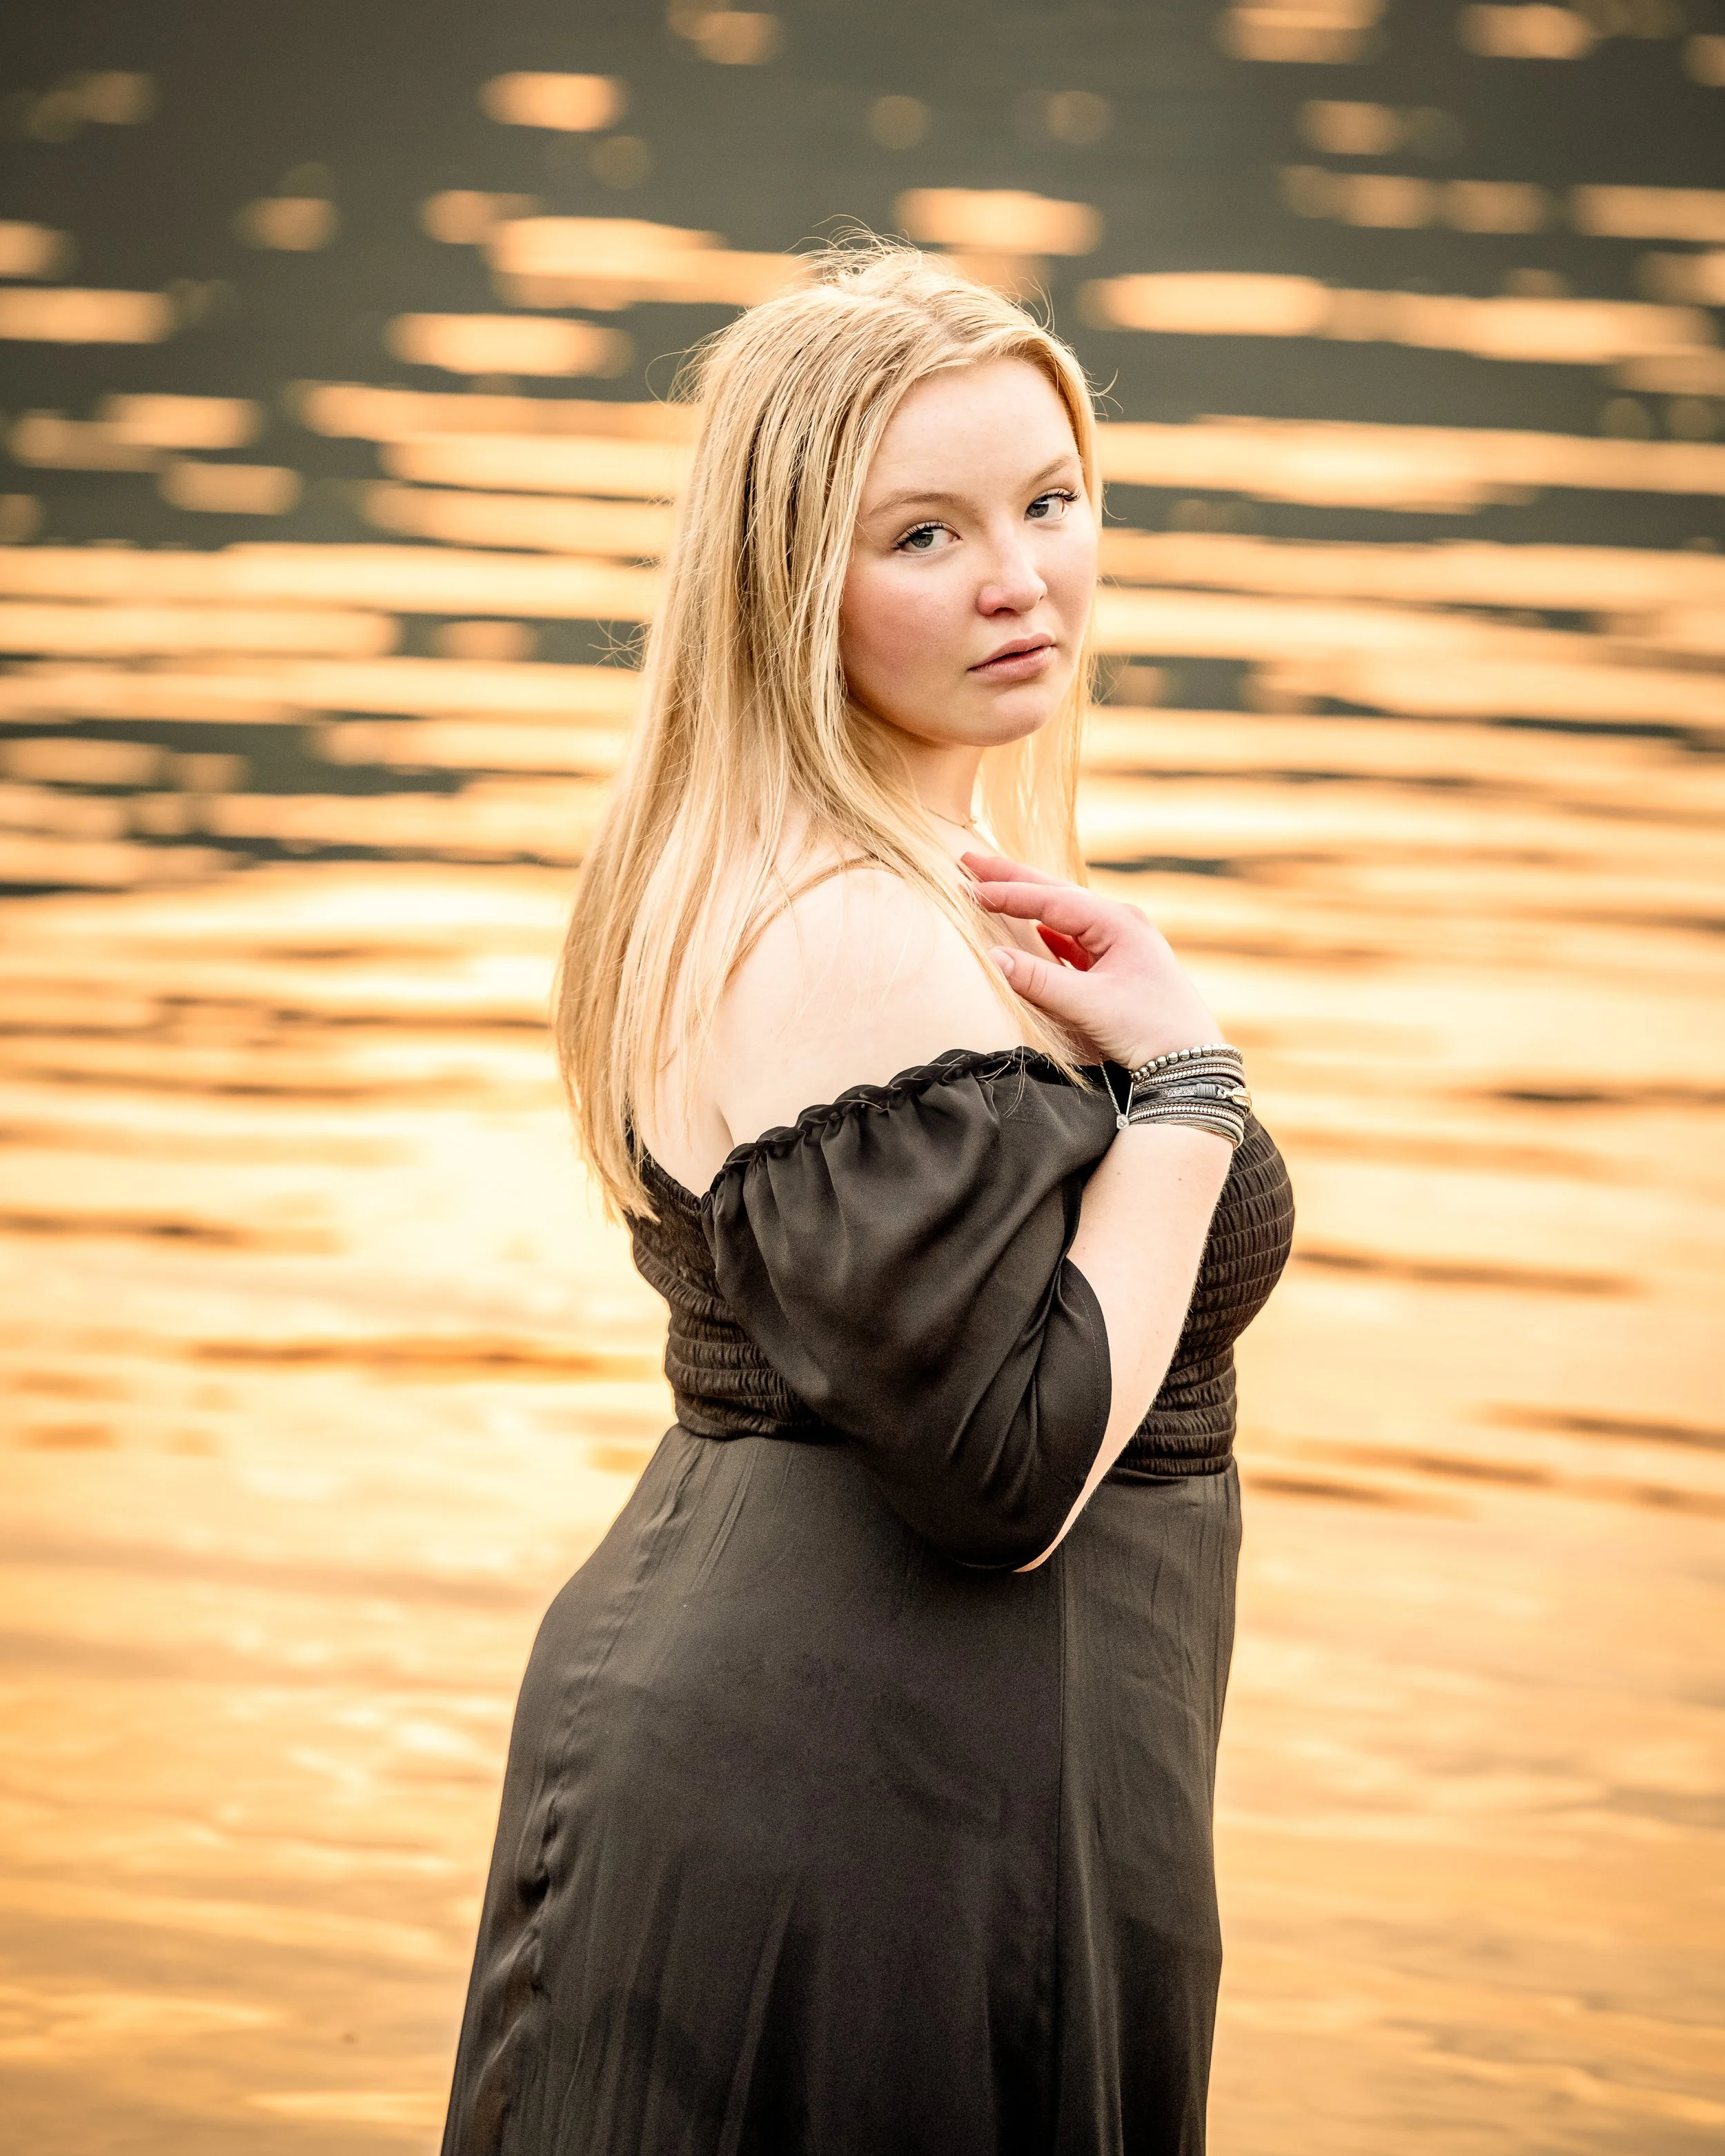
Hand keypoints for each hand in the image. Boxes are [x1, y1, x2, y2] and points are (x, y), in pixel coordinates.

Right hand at [963, 851, 1220, 1070]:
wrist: (1191, 1061)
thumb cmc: (1149, 1029)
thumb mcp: (1090, 1005)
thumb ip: (1038, 980)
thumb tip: (993, 957)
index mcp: (1117, 922)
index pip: (1051, 899)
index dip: (1008, 893)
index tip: (969, 886)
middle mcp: (1120, 924)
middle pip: (1056, 893)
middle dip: (1013, 877)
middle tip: (970, 859)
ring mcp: (1121, 943)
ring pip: (1064, 913)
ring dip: (1028, 901)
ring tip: (994, 886)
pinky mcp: (1118, 966)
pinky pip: (1074, 938)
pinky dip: (1047, 930)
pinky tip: (1034, 930)